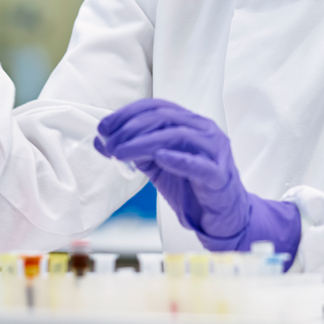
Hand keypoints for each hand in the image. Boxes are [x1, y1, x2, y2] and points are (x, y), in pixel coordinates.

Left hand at [94, 98, 300, 264]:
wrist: (221, 216)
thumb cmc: (191, 187)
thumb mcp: (157, 166)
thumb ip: (134, 152)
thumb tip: (102, 142)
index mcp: (190, 123)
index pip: (157, 107)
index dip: (128, 113)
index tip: (104, 127)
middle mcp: (204, 130)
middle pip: (164, 118)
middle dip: (130, 128)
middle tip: (109, 143)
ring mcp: (215, 150)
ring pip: (178, 136)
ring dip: (144, 143)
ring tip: (120, 153)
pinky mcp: (219, 175)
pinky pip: (199, 164)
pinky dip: (178, 159)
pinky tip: (159, 158)